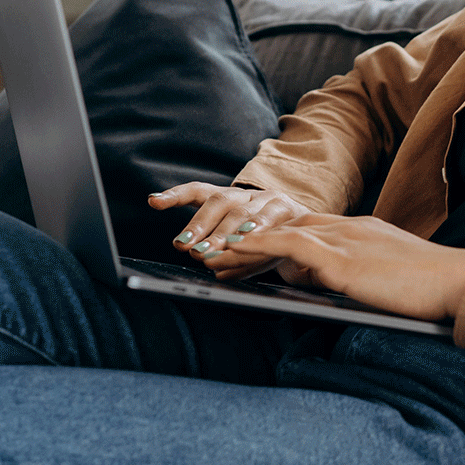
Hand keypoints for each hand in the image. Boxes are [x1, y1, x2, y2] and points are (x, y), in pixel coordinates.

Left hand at [147, 182, 312, 279]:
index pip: (197, 191)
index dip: (175, 195)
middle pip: (219, 202)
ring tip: (212, 252)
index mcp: (229, 199)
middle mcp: (246, 195)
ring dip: (226, 234)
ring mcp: (268, 199)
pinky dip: (258, 234)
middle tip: (188, 247)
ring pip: (243, 212)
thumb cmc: (267, 238)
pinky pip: (271, 221)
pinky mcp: (289, 208)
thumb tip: (214, 273)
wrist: (311, 230)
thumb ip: (225, 256)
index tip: (153, 202)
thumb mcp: (240, 246)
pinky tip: (248, 245)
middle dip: (201, 225)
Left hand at [217, 213, 464, 320]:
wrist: (460, 282)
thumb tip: (339, 289)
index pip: (309, 233)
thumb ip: (363, 280)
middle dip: (251, 244)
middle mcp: (350, 228)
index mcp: (364, 233)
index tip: (251, 257)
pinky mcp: (341, 258)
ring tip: (214, 261)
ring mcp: (345, 239)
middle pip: (288, 230)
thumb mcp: (392, 282)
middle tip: (219, 259)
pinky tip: (234, 254)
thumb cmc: (436, 292)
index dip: (275, 243)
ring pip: (280, 235)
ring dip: (244, 248)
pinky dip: (256, 247)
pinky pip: (287, 245)